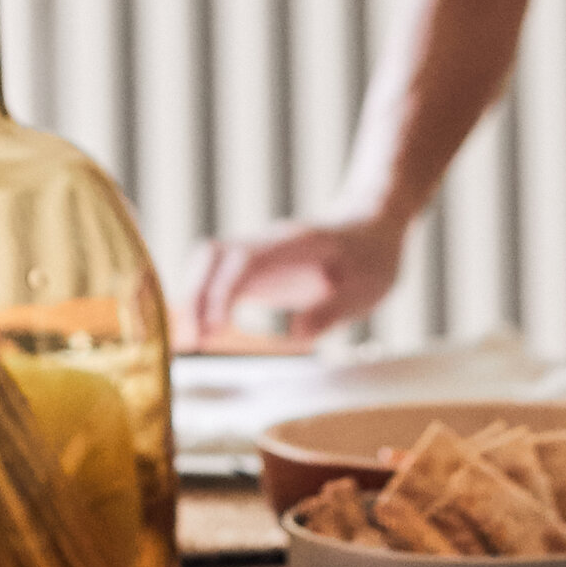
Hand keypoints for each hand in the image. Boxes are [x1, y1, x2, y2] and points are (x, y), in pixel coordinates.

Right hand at [179, 215, 404, 346]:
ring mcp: (259, 254)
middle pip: (213, 256)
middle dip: (196, 296)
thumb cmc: (372, 256)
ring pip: (208, 264)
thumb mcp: (369, 287)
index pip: (245, 259)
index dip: (223, 291)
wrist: (372, 224)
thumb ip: (334, 308)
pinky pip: (218, 278)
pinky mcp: (257, 269)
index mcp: (296, 244)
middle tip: (194, 342)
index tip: (214, 327)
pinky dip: (204, 302)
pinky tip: (204, 333)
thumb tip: (297, 332)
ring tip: (193, 342)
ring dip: (195, 299)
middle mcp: (269, 245)